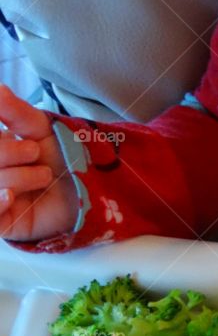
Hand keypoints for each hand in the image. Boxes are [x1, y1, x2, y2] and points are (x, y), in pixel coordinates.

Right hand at [0, 84, 78, 240]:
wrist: (91, 188)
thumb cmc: (65, 156)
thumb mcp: (41, 129)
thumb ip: (15, 112)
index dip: (1, 143)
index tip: (14, 136)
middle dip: (6, 153)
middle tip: (34, 152)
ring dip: (16, 177)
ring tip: (43, 176)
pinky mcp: (4, 223)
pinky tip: (10, 195)